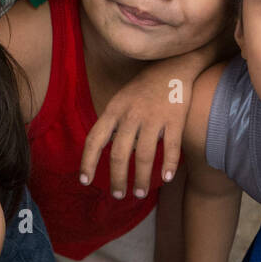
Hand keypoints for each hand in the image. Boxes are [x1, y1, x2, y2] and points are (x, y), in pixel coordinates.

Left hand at [79, 65, 188, 197]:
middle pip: (119, 153)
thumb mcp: (120, 101)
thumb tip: (102, 152)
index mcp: (114, 110)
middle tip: (118, 195)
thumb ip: (112, 124)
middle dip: (117, 179)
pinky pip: (171, 146)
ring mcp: (153, 116)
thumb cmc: (143, 88)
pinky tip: (166, 178)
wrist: (173, 66)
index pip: (94, 139)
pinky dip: (168, 164)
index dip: (87, 161)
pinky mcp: (175, 118)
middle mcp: (131, 114)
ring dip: (141, 178)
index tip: (85, 181)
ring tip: (140, 193)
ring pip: (144, 155)